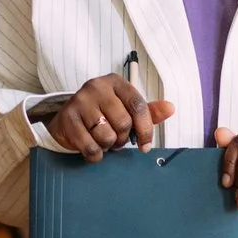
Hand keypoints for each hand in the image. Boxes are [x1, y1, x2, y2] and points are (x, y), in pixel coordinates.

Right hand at [45, 75, 175, 161]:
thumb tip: (170, 108)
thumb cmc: (101, 113)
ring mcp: (80, 101)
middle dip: (122, 138)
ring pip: (106, 136)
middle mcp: (97, 87)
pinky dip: (95, 154)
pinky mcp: (68, 119)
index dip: (145, 129)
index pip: (138, 106)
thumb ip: (148, 111)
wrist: (68, 119)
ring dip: (107, 145)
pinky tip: (92, 146)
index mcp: (115, 82)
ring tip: (101, 138)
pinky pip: (90, 147)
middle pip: (123, 123)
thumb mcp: (125, 108)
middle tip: (116, 138)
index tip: (145, 145)